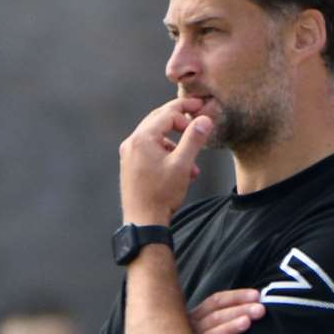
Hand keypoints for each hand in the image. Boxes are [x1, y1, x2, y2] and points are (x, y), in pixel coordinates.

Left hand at [118, 96, 209, 225]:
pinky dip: (167, 155)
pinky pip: (151, 151)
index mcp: (142, 139)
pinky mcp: (130, 166)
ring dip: (176, 144)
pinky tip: (181, 172)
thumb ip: (194, 139)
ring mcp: (129, 155)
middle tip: (197, 114)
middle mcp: (131, 143)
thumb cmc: (161, 195)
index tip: (202, 113)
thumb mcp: (183, 164)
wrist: (143, 222)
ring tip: (192, 163)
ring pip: (156, 138)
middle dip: (180, 120)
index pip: (167, 114)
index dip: (186, 112)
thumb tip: (204, 119)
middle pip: (158, 120)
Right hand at [189, 288, 264, 333]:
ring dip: (229, 327)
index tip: (257, 296)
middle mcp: (192, 329)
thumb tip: (257, 301)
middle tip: (260, 309)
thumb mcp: (210, 327)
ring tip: (247, 322)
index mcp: (196, 316)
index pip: (216, 301)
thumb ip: (227, 315)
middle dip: (240, 310)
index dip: (237, 297)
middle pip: (216, 316)